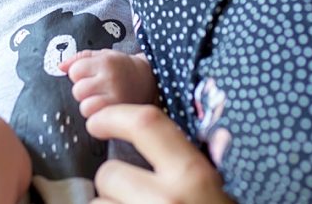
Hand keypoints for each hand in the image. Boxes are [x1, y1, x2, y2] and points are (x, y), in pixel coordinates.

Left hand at [59, 50, 156, 117]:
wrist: (150, 81)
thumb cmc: (121, 68)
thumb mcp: (103, 55)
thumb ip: (79, 58)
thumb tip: (59, 67)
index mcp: (106, 61)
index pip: (74, 71)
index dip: (80, 75)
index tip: (91, 76)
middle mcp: (112, 79)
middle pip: (78, 91)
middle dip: (84, 91)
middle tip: (98, 89)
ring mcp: (117, 99)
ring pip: (85, 108)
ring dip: (90, 106)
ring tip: (102, 100)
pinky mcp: (121, 116)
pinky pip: (95, 123)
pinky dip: (97, 119)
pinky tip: (106, 112)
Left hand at [85, 104, 231, 203]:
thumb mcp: (213, 185)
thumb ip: (186, 162)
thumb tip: (151, 136)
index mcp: (193, 174)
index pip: (145, 124)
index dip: (114, 116)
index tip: (98, 120)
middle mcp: (167, 197)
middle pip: (109, 172)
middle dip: (114, 181)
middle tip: (134, 194)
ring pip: (99, 202)